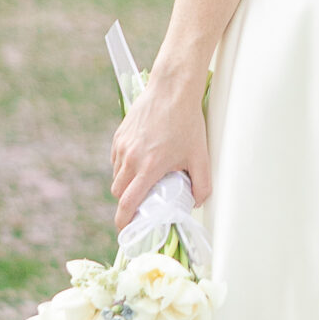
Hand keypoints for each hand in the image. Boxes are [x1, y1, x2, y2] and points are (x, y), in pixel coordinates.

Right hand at [111, 69, 211, 232]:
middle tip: (143, 202)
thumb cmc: (187, 121)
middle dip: (127, 202)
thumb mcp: (200, 155)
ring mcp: (122, 146)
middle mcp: (130, 158)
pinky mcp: (119, 135)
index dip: (123, 222)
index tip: (125, 231)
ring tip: (146, 178)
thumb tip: (196, 202)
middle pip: (118, 192)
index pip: (127, 203)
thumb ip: (202, 184)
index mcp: (148, 167)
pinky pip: (116, 159)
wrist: (172, 88)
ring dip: (126, 183)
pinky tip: (142, 159)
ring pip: (116, 175)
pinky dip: (125, 166)